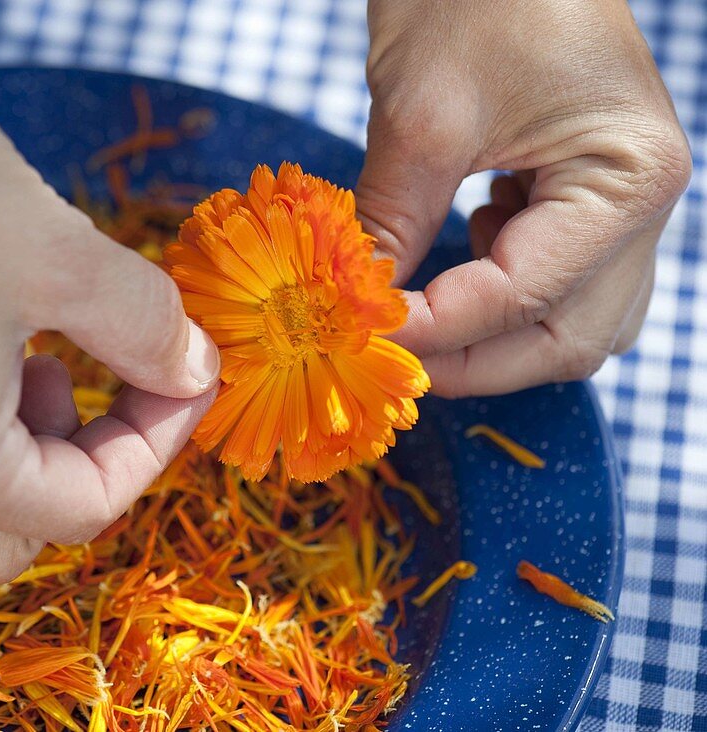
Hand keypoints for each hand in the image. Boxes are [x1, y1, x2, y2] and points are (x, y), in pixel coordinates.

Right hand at [0, 1, 218, 582]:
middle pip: (10, 538)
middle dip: (75, 473)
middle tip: (92, 386)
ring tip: (31, 347)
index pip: (84, 508)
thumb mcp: (63, 259)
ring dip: (16, 443)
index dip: (154, 445)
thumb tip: (193, 368)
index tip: (181, 374)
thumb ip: (147, 330)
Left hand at [355, 0, 690, 396]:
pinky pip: (564, 280)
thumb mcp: (419, 119)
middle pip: (569, 338)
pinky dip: (508, 293)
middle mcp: (644, 204)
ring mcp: (624, 203)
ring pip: (574, 322)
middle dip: (476, 360)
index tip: (362, 333)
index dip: (435, 330)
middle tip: (395, 359)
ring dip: (497, 338)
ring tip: (426, 311)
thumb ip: (392, 224)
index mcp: (625, 181)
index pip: (523, 298)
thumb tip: (360, 307)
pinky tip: (465, 247)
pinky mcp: (592, 193)